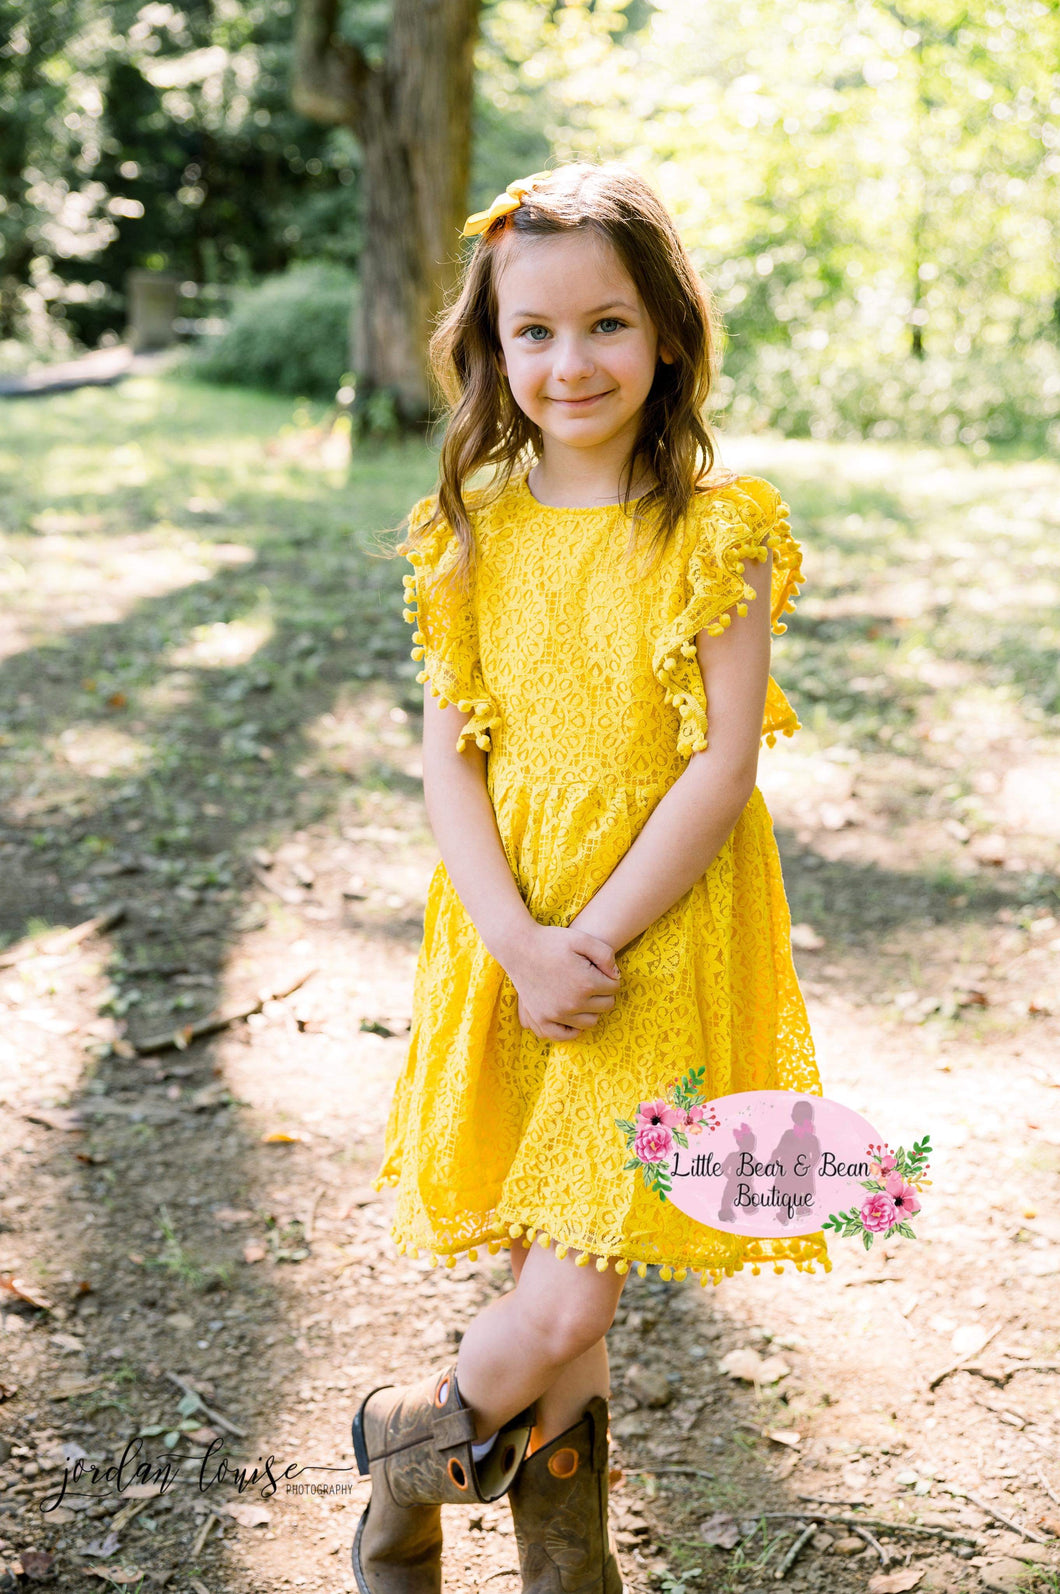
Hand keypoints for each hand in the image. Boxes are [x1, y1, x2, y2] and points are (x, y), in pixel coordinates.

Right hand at [508, 924, 620, 1040]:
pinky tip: (573, 1015)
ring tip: (583, 995)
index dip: (609, 976)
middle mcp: (573, 1003)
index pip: (614, 987)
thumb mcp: (582, 939)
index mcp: (586, 983)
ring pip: (590, 1021)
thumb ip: (606, 955)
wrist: (518, 946)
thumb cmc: (551, 940)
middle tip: (592, 980)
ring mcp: (557, 1013)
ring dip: (591, 1009)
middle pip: (606, 1005)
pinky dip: (573, 1029)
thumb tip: (615, 977)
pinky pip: (565, 1035)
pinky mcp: (542, 1018)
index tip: (598, 968)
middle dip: (603, 992)